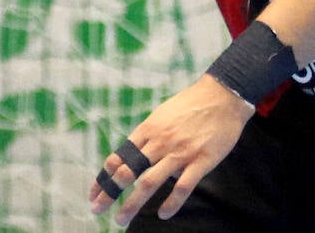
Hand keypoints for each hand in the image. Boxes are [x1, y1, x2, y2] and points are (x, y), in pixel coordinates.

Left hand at [90, 74, 253, 225]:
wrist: (220, 97)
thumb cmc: (188, 106)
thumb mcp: (160, 116)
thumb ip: (148, 137)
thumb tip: (136, 155)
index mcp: (146, 131)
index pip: (118, 158)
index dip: (103, 178)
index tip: (93, 194)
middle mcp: (158, 143)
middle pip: (128, 172)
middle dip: (110, 193)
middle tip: (97, 210)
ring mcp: (179, 153)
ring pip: (150, 182)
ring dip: (133, 203)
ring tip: (121, 219)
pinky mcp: (201, 161)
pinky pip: (183, 187)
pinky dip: (172, 203)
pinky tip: (163, 214)